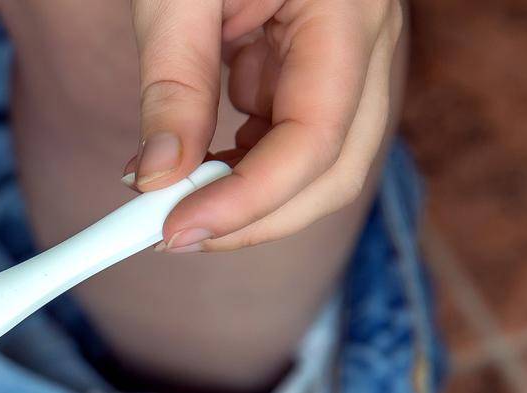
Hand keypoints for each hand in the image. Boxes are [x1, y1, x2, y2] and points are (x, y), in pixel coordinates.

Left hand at [126, 0, 403, 251]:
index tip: (173, 232)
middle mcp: (368, 42)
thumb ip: (172, 85)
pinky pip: (295, 137)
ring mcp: (352, 57)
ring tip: (168, 199)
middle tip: (167, 236)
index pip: (316, 141)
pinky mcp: (320, 66)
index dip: (248, 202)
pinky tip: (192, 162)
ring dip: (247, 196)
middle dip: (254, 218)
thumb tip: (158, 179)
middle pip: (336, 170)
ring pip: (322, 164)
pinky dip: (242, 164)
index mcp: (348, 13)